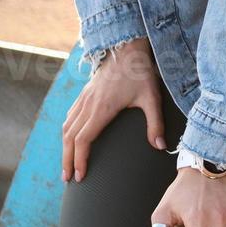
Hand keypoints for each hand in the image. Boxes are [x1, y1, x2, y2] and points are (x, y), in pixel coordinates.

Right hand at [61, 37, 163, 181]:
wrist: (127, 48)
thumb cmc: (140, 73)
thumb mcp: (152, 97)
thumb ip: (155, 122)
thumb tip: (161, 146)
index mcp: (102, 109)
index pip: (84, 139)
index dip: (79, 159)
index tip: (80, 175)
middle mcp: (88, 105)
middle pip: (70, 137)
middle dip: (67, 160)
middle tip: (68, 179)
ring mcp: (84, 98)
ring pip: (67, 127)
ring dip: (64, 148)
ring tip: (67, 165)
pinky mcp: (84, 94)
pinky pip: (70, 116)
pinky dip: (67, 132)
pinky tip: (69, 140)